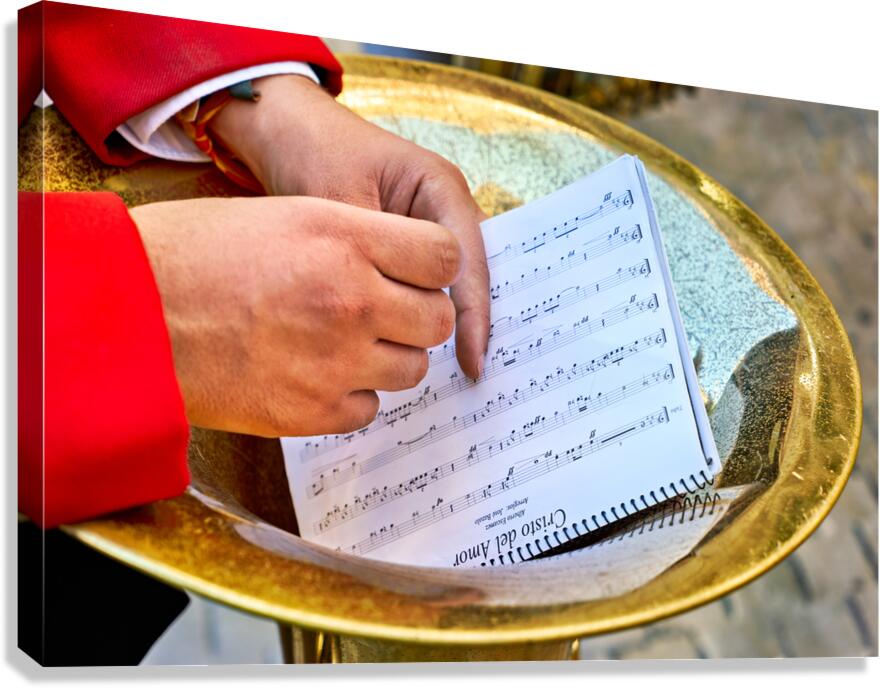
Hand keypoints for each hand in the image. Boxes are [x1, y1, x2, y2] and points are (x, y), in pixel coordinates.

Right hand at [131, 195, 460, 436]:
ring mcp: (336, 361)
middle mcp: (352, 299)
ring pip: (412, 369)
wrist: (128, 313)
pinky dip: (353, 396)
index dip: (435, 266)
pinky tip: (319, 375)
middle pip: (439, 319)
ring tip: (347, 344)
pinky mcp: (312, 412)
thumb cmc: (194, 254)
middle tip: (388, 312)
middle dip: (419, 316)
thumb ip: (358, 239)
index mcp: (347, 237)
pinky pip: (370, 409)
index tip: (419, 274)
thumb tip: (405, 267)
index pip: (446, 256)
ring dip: (389, 357)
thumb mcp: (285, 216)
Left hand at [210, 74, 489, 377]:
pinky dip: (416, 315)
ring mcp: (425, 228)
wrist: (285, 132)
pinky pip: (421, 286)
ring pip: (448, 286)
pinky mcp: (402, 248)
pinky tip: (408, 348)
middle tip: (474, 376)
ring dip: (445, 324)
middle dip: (470, 323)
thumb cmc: (313, 153)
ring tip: (452, 375)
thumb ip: (368, 254)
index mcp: (441, 189)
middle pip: (471, 276)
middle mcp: (443, 210)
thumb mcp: (339, 201)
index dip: (472, 315)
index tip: (472, 362)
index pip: (468, 260)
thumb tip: (389, 315)